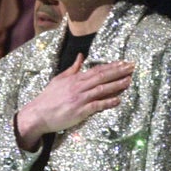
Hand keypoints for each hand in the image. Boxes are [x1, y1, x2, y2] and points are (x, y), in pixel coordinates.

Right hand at [15, 54, 133, 148]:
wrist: (38, 114)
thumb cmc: (48, 98)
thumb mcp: (59, 79)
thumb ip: (73, 69)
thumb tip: (81, 56)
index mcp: (75, 78)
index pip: (97, 69)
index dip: (112, 66)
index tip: (124, 62)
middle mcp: (79, 86)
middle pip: (102, 77)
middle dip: (118, 71)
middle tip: (132, 67)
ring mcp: (80, 99)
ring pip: (102, 89)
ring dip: (117, 85)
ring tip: (129, 80)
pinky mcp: (80, 111)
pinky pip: (97, 105)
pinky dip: (108, 102)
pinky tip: (118, 100)